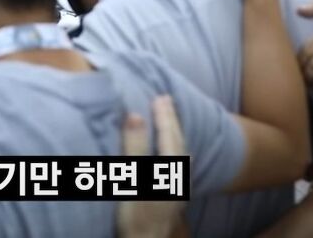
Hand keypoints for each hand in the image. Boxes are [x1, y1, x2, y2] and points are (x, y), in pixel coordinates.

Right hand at [117, 95, 185, 237]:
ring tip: (169, 120)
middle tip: (166, 100)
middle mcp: (177, 177)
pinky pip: (178, 164)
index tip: (159, 96)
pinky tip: (168, 152)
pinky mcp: (173, 198)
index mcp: (169, 169)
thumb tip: (136, 115)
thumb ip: (135, 147)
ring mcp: (177, 189)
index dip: (164, 116)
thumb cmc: (134, 215)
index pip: (168, 136)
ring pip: (181, 154)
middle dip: (172, 121)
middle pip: (178, 143)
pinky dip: (174, 149)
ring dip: (174, 134)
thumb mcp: (132, 179)